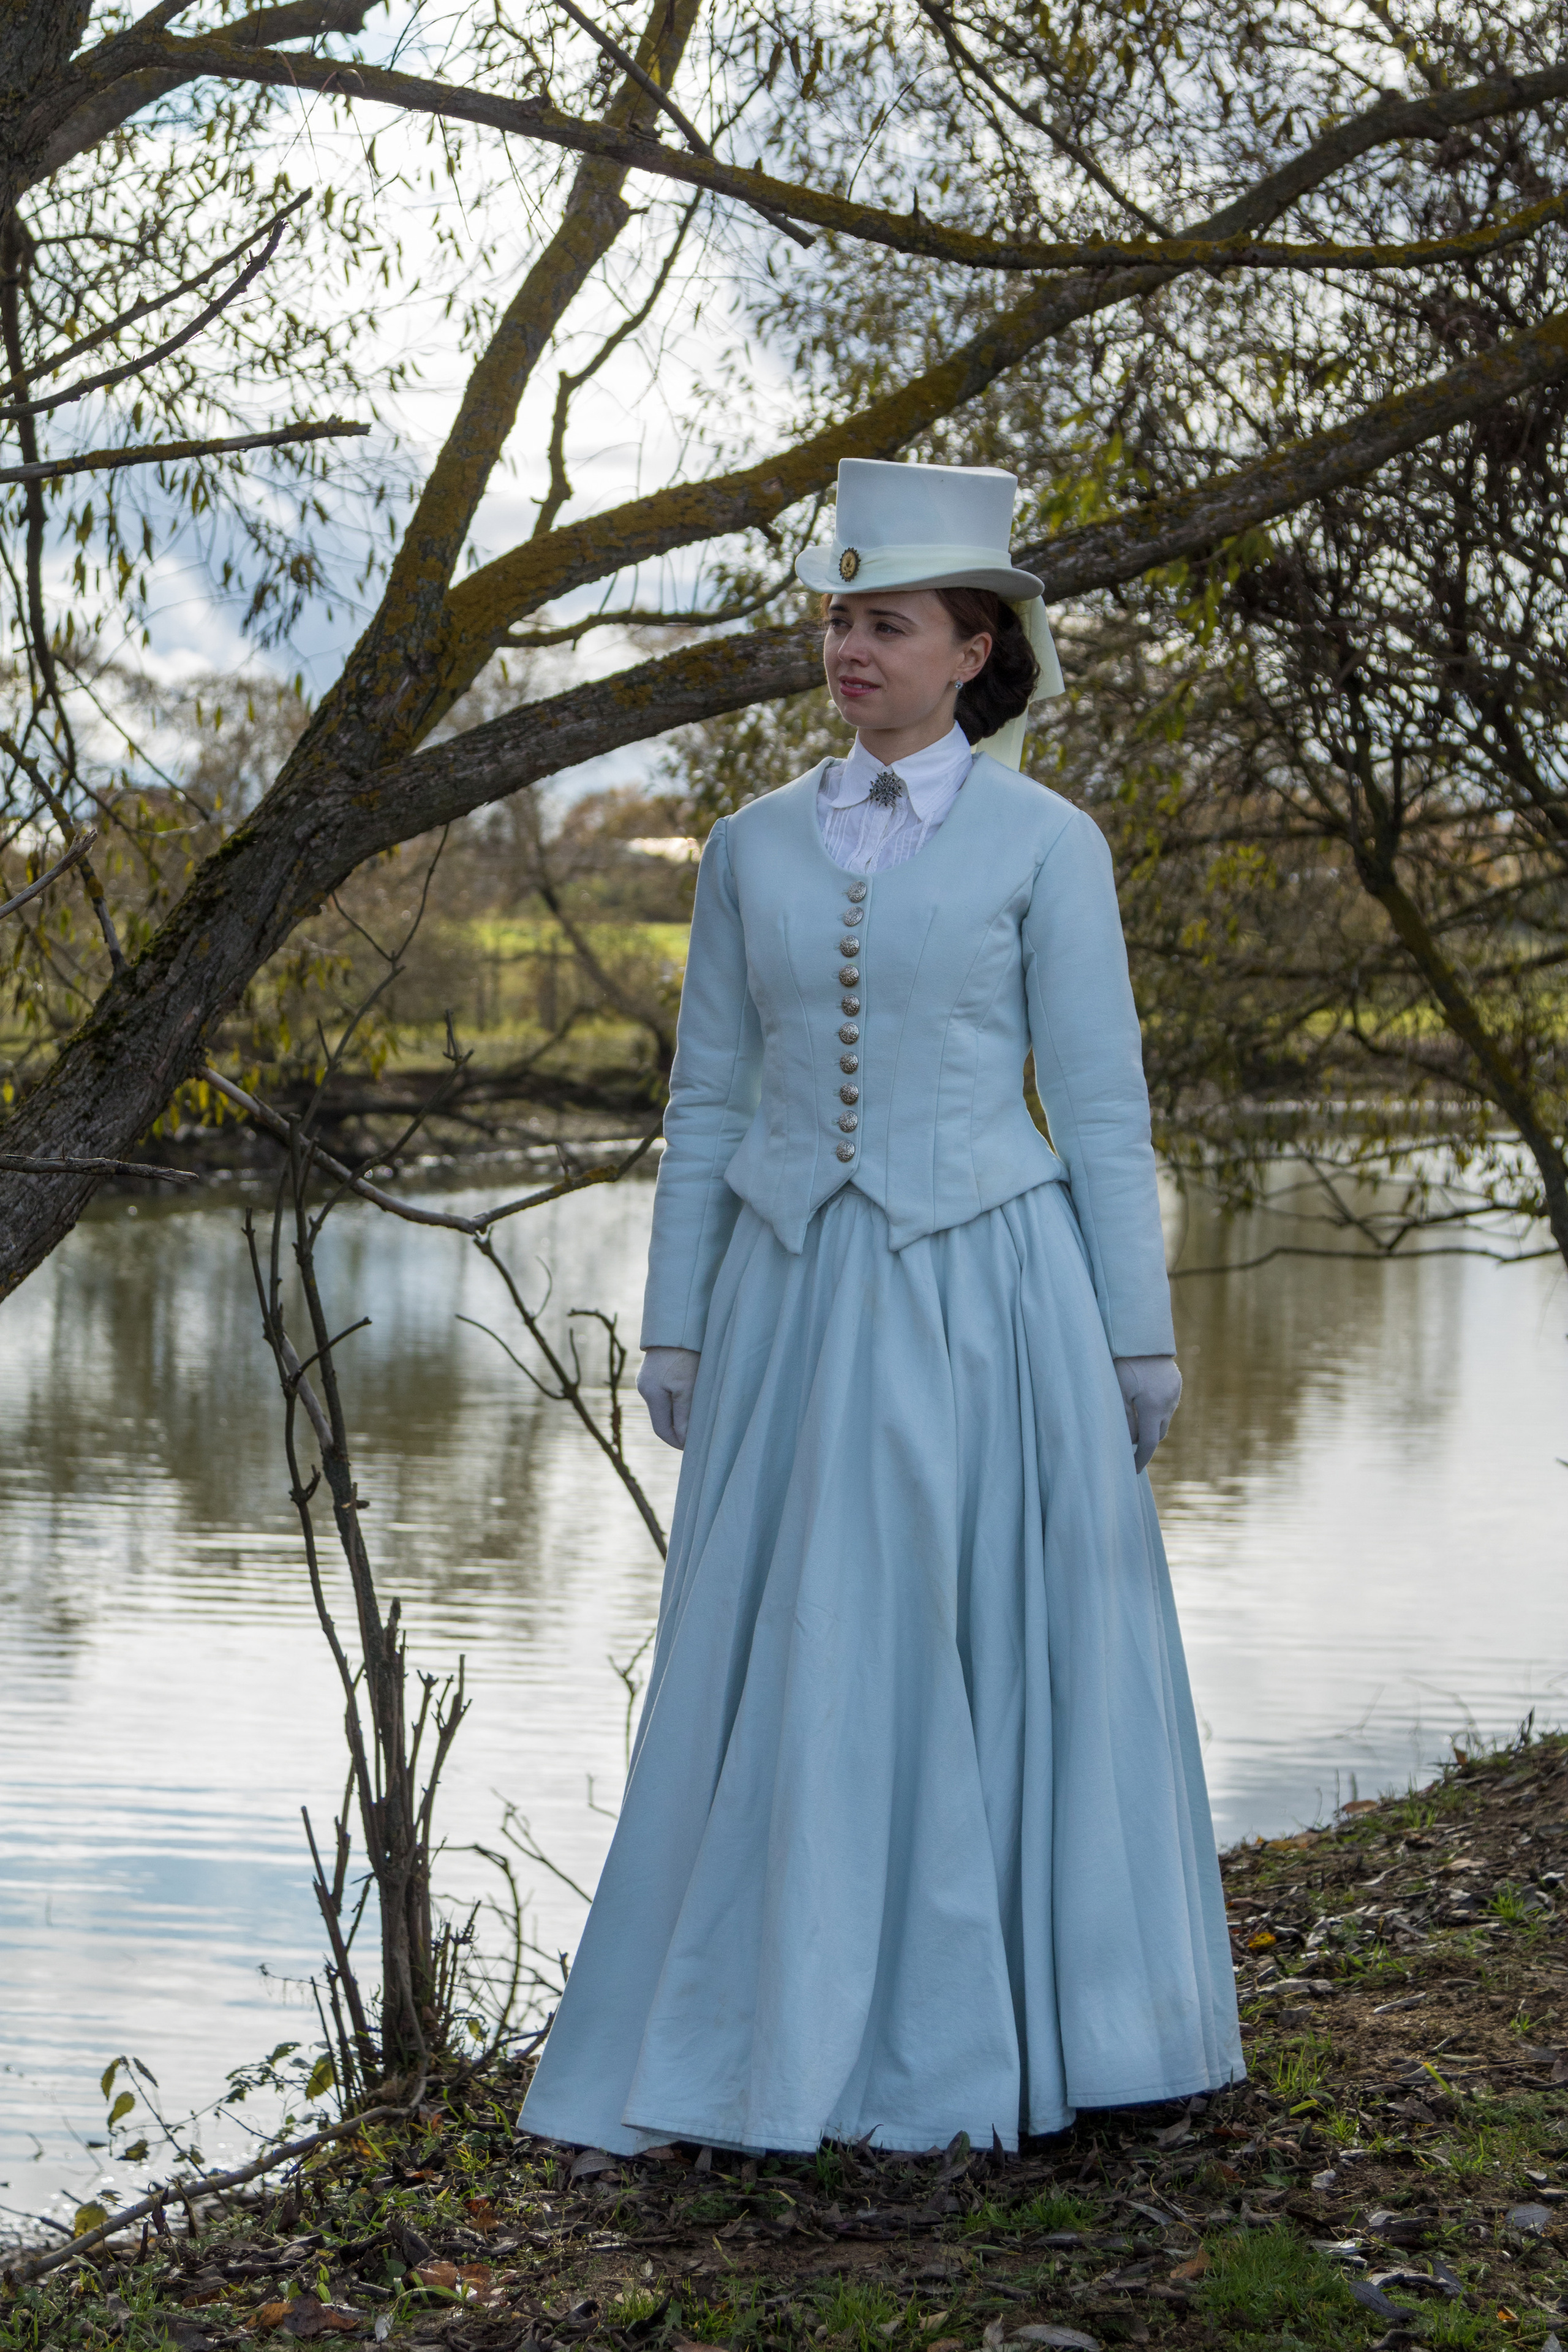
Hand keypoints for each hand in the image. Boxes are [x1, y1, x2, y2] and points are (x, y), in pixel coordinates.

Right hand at [638, 1346, 700, 1449]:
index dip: (677, 1443)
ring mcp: (647, 1379)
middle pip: (661, 1419)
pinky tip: (691, 1400)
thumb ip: (684, 1416)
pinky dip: (676, 1402)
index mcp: (650, 1394)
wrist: (680, 1324)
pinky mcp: (654, 1371)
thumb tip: (683, 1440)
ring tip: (697, 1419)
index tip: (694, 1448)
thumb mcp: (689, 1387)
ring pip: (663, 1406)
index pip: (662, 1430)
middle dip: (678, 1430)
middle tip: (698, 1437)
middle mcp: (644, 1387)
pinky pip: (664, 1394)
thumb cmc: (687, 1354)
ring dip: (678, 1415)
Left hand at [1114, 1354, 1181, 1475]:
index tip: (1133, 1470)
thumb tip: (1130, 1443)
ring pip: (1164, 1418)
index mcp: (1153, 1406)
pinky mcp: (1176, 1383)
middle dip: (1146, 1442)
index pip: (1149, 1442)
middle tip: (1129, 1446)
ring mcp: (1175, 1392)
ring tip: (1134, 1422)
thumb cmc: (1123, 1362)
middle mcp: (1169, 1402)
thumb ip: (1125, 1420)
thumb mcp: (1118, 1392)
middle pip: (1159, 1433)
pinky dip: (1157, 1410)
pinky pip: (1168, 1404)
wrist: (1140, 1334)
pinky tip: (1143, 1401)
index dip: (1141, 1459)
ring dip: (1152, 1425)